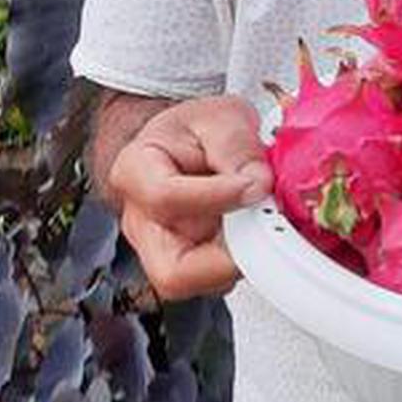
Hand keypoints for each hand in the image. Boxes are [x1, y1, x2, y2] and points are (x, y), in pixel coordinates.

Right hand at [108, 95, 271, 300]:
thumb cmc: (198, 130)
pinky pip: (221, 278)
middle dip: (227, 257)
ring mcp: (166, 250)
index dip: (216, 197)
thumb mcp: (220, 118)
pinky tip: (262, 227)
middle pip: (172, 270)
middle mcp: (142, 223)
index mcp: (135, 171)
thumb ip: (238, 147)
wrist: (195, 143)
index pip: (164, 198)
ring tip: (266, 218)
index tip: (255, 184)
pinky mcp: (194, 267)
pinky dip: (250, 258)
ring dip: (243, 257)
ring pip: (201, 283)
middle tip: (264, 225)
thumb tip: (259, 185)